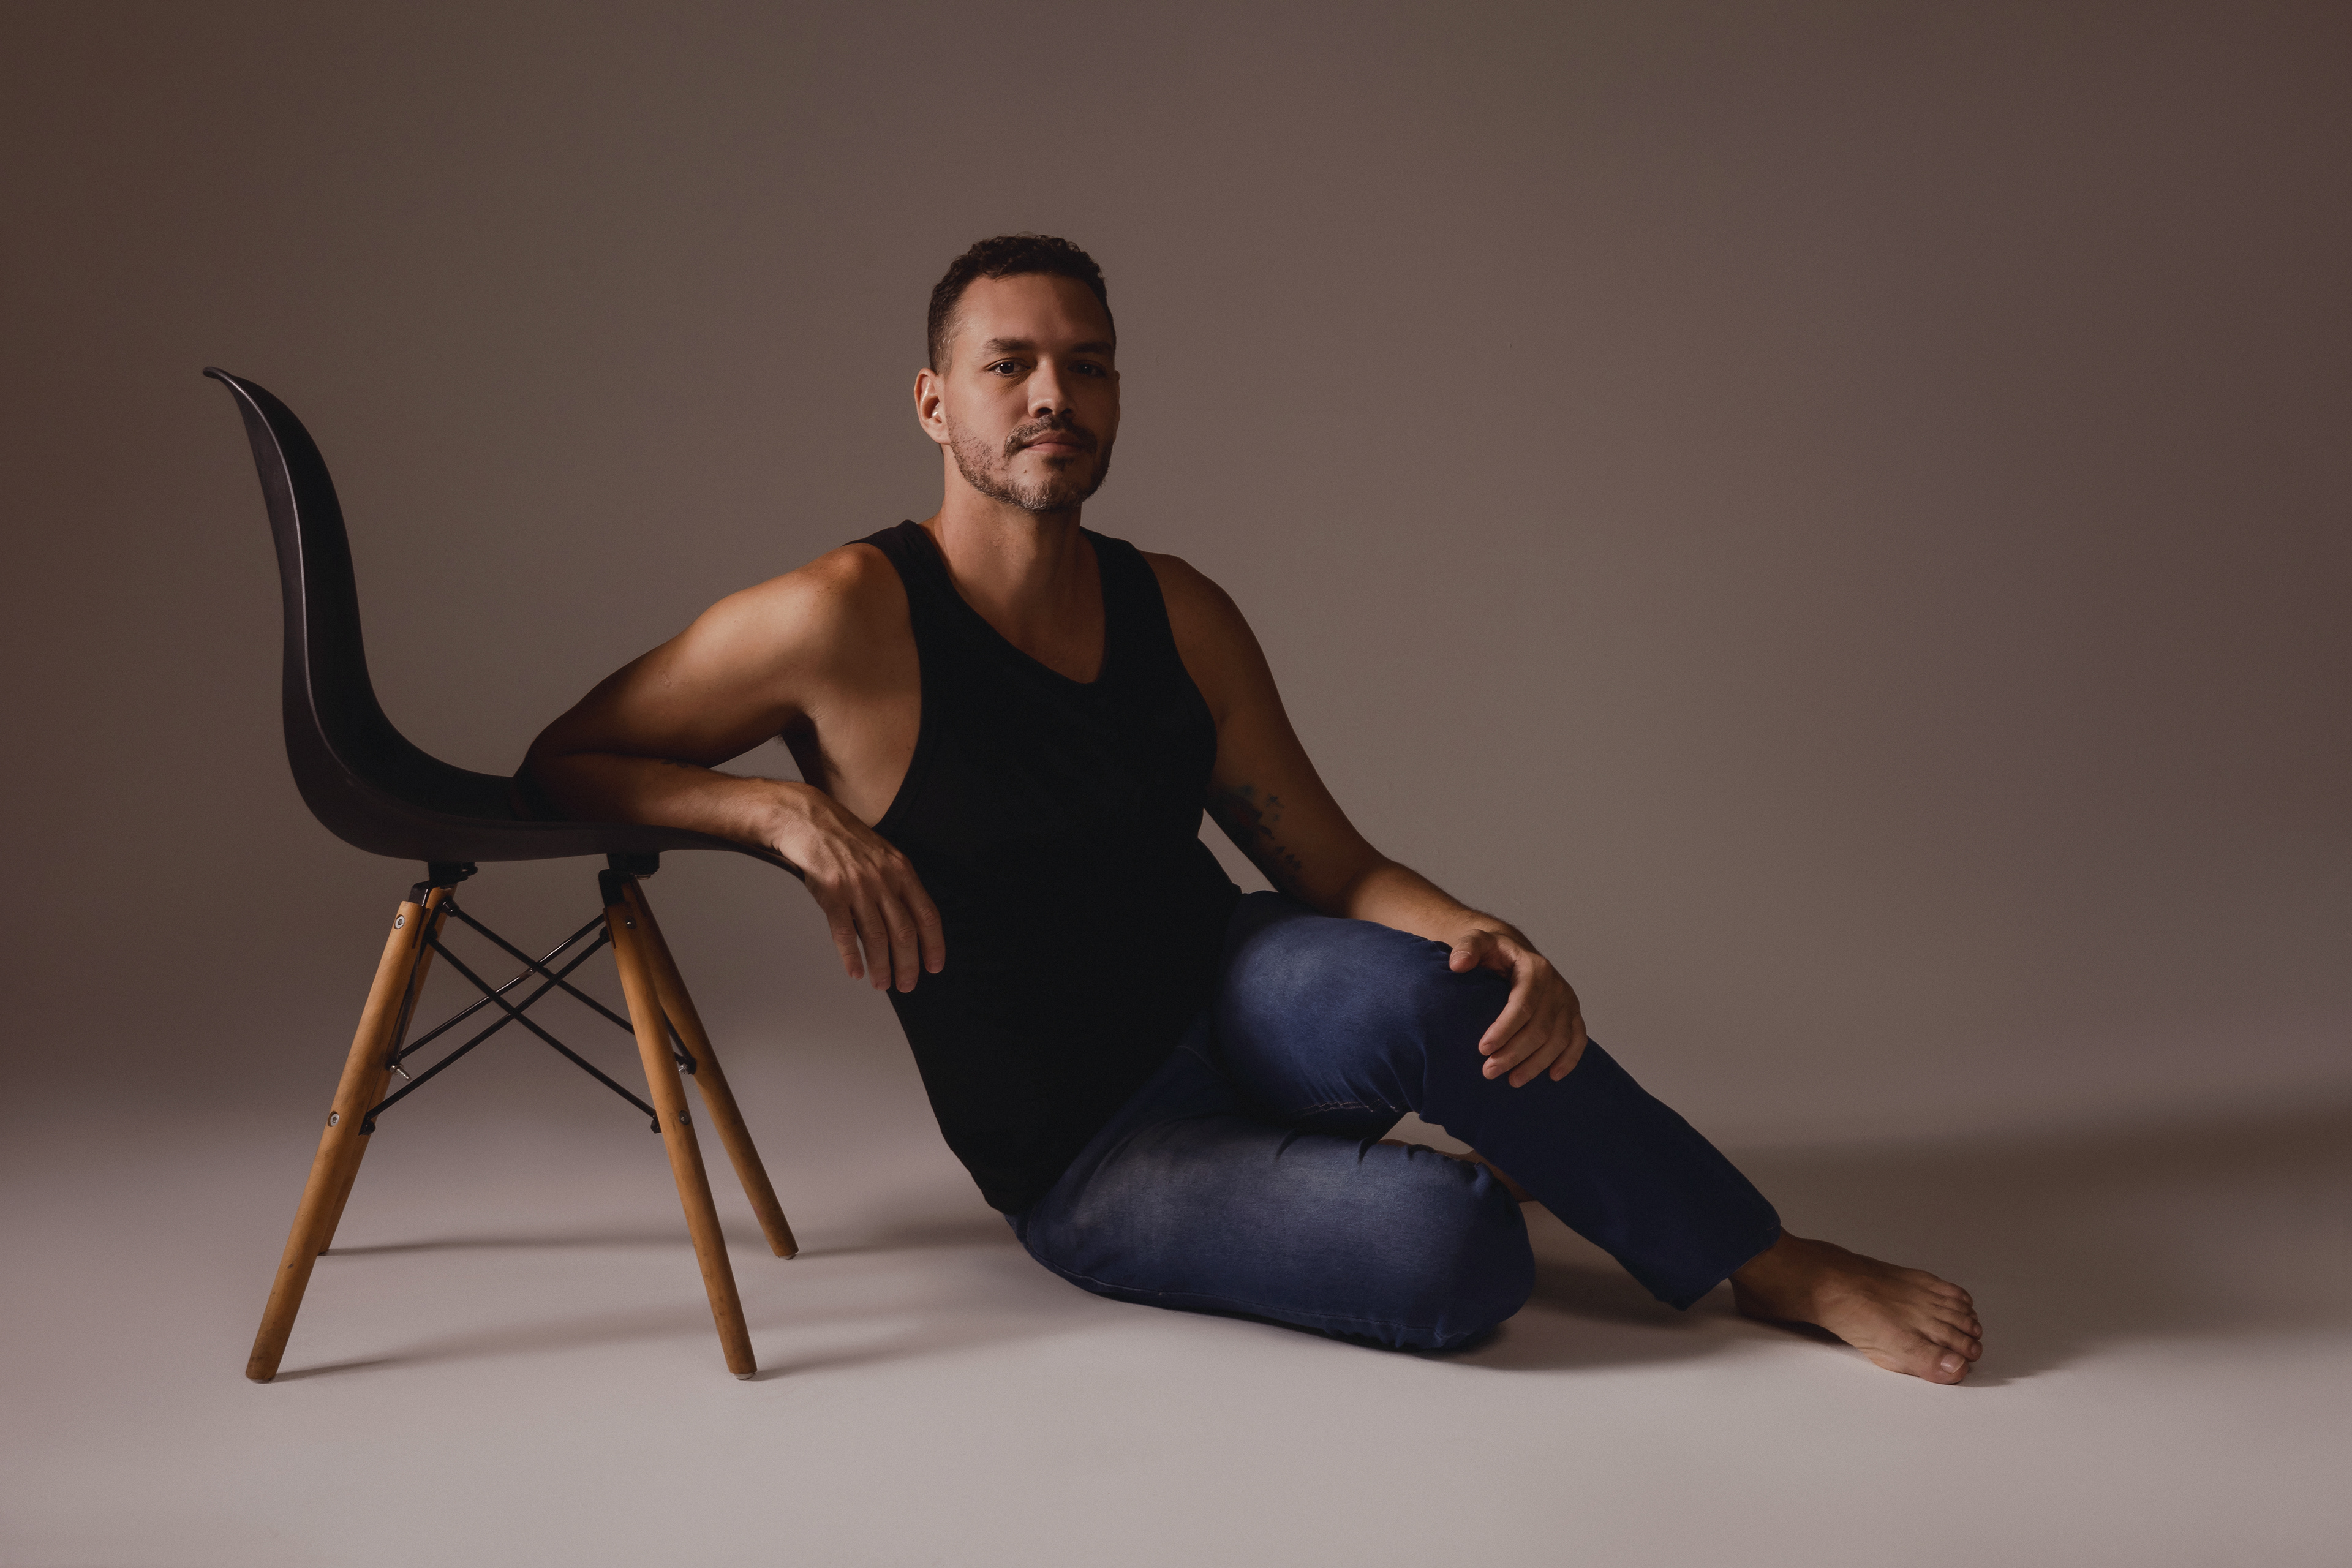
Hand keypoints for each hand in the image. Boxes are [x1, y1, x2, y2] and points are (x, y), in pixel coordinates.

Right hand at [771, 785, 943, 991]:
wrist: (809, 820)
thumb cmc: (846, 840)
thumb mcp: (882, 856)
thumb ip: (896, 885)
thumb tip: (907, 925)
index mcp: (901, 870)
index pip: (927, 914)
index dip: (934, 944)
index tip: (934, 966)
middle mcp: (883, 880)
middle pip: (905, 932)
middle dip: (909, 964)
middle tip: (907, 985)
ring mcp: (857, 887)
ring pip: (877, 938)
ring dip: (882, 967)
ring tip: (882, 984)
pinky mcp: (831, 894)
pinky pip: (845, 933)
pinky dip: (852, 956)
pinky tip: (856, 971)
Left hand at [1448, 928, 1585, 1087]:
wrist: (1513, 952)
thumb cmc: (1492, 951)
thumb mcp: (1477, 941)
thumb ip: (1467, 948)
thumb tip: (1458, 964)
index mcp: (1535, 969)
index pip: (1522, 1005)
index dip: (1504, 1030)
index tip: (1482, 1048)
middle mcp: (1556, 986)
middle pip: (1540, 1028)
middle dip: (1515, 1053)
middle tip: (1489, 1072)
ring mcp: (1567, 1001)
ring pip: (1558, 1039)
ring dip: (1537, 1064)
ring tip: (1512, 1081)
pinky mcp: (1573, 1013)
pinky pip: (1577, 1039)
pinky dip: (1568, 1059)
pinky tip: (1553, 1076)